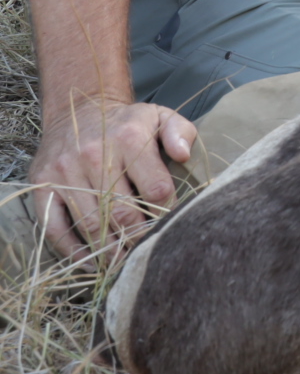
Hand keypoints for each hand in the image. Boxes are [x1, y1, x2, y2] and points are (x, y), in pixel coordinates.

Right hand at [27, 98, 195, 256]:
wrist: (77, 111)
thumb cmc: (127, 122)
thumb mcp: (159, 115)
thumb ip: (180, 131)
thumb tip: (183, 154)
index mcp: (129, 139)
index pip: (155, 189)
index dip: (167, 212)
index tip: (172, 223)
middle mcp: (95, 155)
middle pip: (123, 212)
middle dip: (140, 237)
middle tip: (149, 252)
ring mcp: (65, 172)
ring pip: (91, 223)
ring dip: (110, 249)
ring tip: (125, 262)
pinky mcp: (43, 185)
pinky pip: (54, 226)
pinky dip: (71, 249)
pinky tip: (90, 261)